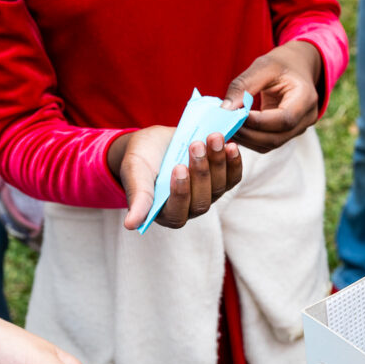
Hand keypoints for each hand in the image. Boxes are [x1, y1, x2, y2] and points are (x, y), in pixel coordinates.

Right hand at [110, 126, 241, 229]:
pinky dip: (234, 162)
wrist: (156, 143)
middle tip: (196, 145)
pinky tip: (232, 146)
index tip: (177, 167)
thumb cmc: (141, 160)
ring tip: (214, 137)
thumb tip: (130, 225)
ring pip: (218, 186)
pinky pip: (232, 177)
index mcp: (165, 213)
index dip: (180, 191)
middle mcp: (189, 209)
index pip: (177, 211)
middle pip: (202, 199)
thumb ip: (138, 197)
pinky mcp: (221, 182)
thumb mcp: (135, 173)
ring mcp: (207, 195)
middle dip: (201, 171)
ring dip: (218, 162)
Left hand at [222, 41, 322, 152]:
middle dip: (248, 134)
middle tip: (225, 125)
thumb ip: (244, 86)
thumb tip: (225, 109)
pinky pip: (268, 143)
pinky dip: (250, 139)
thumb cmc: (281, 64)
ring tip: (228, 127)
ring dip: (247, 139)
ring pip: (271, 144)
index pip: (284, 119)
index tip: (233, 115)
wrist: (298, 67)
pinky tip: (237, 129)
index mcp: (306, 99)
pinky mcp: (288, 134)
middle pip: (276, 138)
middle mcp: (307, 118)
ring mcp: (299, 129)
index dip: (258, 122)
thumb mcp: (263, 66)